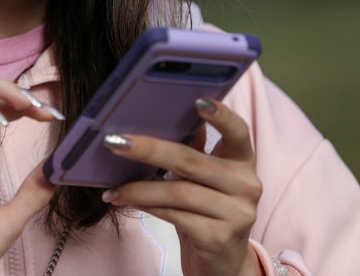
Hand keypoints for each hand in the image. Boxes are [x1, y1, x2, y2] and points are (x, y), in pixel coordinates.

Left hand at [101, 98, 263, 275]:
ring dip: (138, 188)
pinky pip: (174, 215)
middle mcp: (247, 185)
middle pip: (191, 160)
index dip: (221, 115)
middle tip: (114, 142)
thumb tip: (161, 117)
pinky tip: (125, 201)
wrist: (222, 265)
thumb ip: (193, 150)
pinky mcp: (220, 238)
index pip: (238, 132)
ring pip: (177, 191)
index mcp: (243, 162)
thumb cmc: (206, 212)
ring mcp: (237, 213)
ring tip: (112, 187)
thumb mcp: (203, 180)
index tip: (198, 99)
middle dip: (148, 149)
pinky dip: (145, 206)